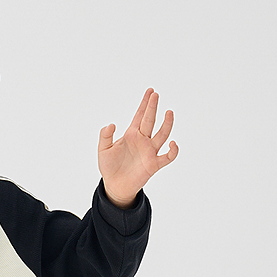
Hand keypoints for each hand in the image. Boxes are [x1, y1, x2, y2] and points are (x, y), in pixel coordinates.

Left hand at [98, 88, 177, 207]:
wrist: (115, 185)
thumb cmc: (109, 167)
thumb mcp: (103, 149)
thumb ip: (105, 136)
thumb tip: (111, 124)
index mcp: (132, 134)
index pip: (140, 115)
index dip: (145, 103)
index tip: (150, 91)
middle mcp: (143, 140)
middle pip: (150, 120)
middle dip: (152, 107)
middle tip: (156, 95)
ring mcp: (150, 151)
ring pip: (162, 134)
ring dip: (166, 124)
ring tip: (169, 112)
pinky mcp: (154, 164)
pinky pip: (167, 157)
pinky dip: (173, 151)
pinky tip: (172, 143)